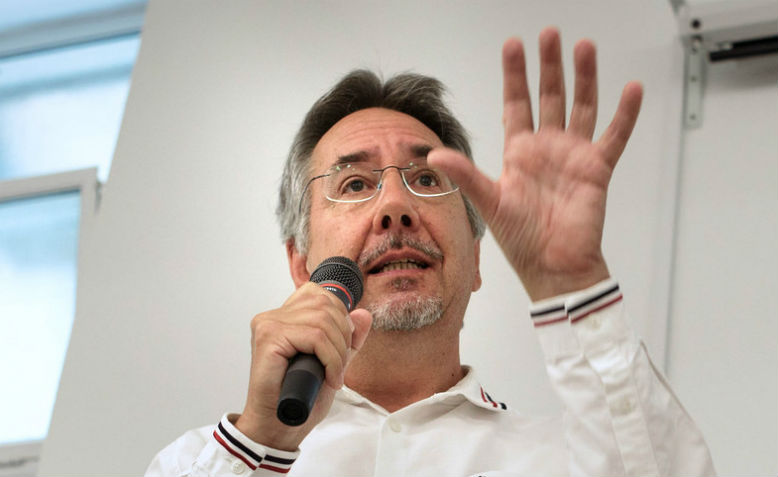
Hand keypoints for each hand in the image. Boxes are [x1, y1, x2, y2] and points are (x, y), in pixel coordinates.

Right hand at [235, 282, 371, 450]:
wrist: (279, 426)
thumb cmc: (300, 397)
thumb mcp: (333, 362)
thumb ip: (348, 339)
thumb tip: (363, 314)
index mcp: (284, 316)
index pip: (319, 293)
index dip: (339, 317)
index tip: (341, 346)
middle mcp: (273, 316)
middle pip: (325, 305)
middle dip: (343, 336)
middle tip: (339, 365)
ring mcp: (269, 325)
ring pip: (323, 321)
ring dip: (338, 352)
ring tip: (334, 374)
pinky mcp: (269, 338)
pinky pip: (315, 337)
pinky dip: (330, 359)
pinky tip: (329, 378)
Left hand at [429, 27, 642, 299]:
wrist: (554, 267)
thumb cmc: (521, 240)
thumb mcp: (490, 203)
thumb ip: (466, 175)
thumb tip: (433, 156)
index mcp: (518, 152)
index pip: (516, 104)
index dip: (514, 76)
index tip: (513, 46)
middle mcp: (546, 148)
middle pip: (549, 96)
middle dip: (548, 66)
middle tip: (550, 34)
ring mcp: (573, 155)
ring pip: (582, 107)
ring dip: (584, 78)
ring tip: (584, 47)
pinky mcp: (597, 169)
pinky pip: (614, 136)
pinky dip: (624, 114)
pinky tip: (631, 89)